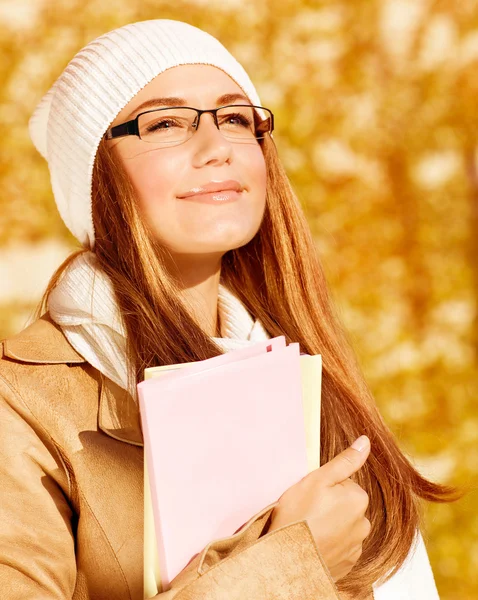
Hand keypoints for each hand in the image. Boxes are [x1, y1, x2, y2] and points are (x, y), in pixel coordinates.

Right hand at [267, 435, 370, 581]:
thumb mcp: (318, 479)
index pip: (344, 484)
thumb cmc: (298, 517)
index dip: (324, 487)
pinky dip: (328, 544)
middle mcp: (363, 524)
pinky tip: (312, 544)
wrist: (284, 560)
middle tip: (306, 512)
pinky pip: (339, 547)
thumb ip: (345, 461)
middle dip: (329, 506)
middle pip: (345, 505)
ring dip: (329, 526)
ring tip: (307, 529)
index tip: (310, 495)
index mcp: (358, 499)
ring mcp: (355, 547)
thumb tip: (365, 441)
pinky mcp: (346, 564)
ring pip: (342, 526)